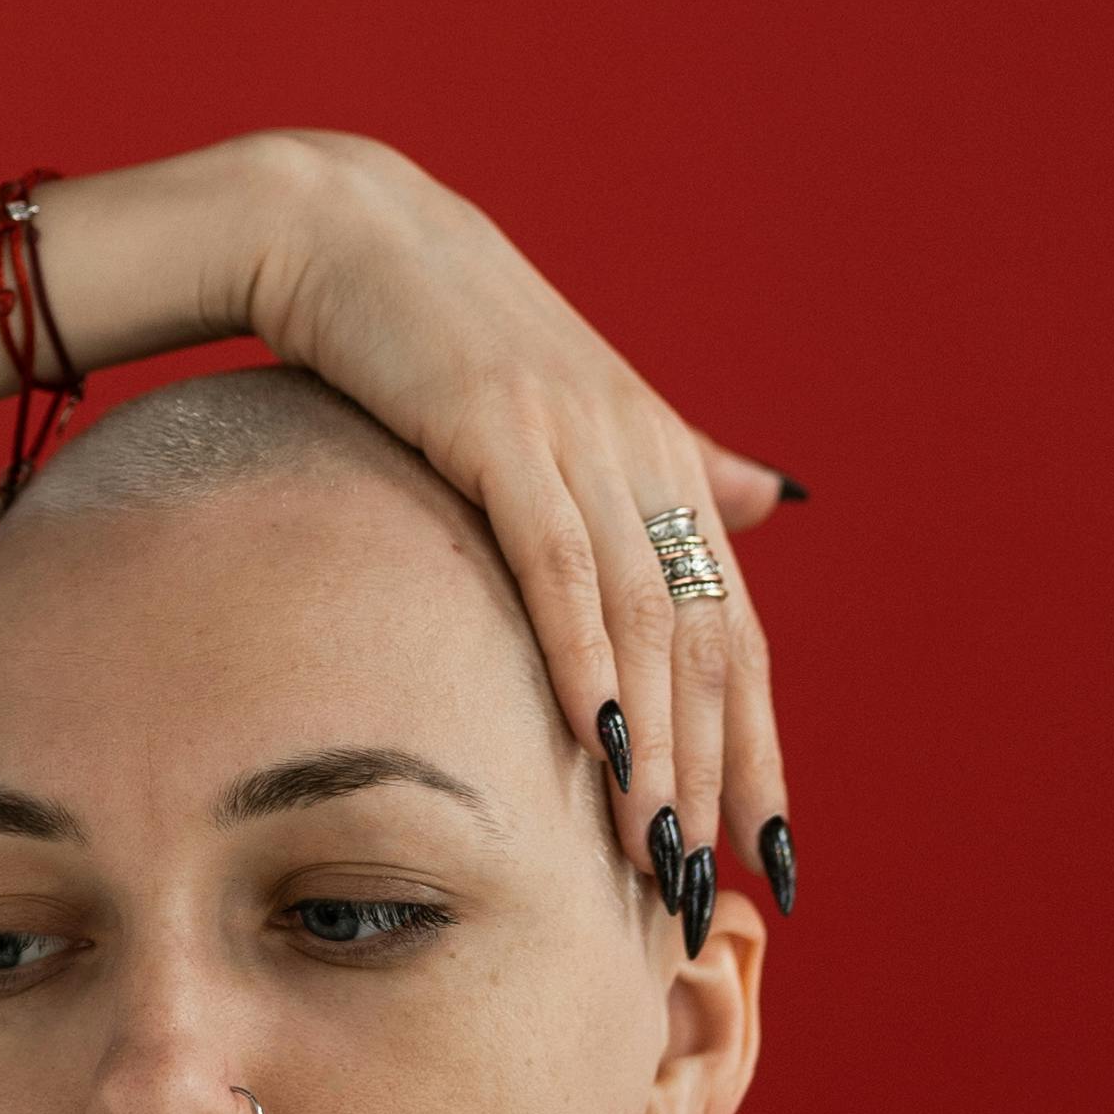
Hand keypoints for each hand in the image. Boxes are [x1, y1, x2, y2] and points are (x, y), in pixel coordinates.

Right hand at [232, 131, 794, 915]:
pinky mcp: (496, 428)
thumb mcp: (568, 406)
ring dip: (654, 744)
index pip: (734, 631)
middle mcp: (641, 450)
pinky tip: (592, 738)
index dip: (759, 745)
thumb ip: (671, 464)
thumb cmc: (441, 328)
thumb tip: (770, 496)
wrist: (343, 229)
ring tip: (657, 847)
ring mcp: (574, 439)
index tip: (771, 853)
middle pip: (702, 641)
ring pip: (641, 620)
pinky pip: (554, 565)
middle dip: (714, 772)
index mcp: (662, 458)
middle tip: (709, 884)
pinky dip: (582, 656)